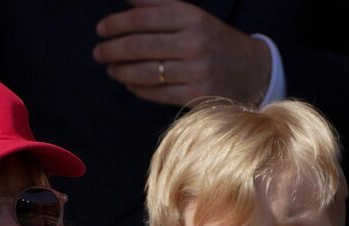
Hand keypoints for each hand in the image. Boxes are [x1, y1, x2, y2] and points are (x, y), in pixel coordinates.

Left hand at [94, 0, 270, 106]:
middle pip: (141, 46)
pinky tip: (129, 84)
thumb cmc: (211, 40)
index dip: (117, 23)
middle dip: (113, 49)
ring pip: (146, 72)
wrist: (251, 70)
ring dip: (121, 71)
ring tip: (110, 69)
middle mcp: (194, 42)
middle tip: (97, 52)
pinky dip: (138, 88)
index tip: (101, 29)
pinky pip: (157, 93)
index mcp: (191, 17)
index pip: (144, 19)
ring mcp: (196, 70)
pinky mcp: (197, 94)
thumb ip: (158, 5)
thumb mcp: (191, 15)